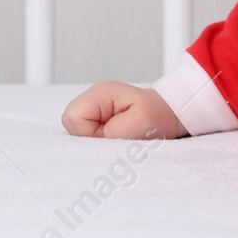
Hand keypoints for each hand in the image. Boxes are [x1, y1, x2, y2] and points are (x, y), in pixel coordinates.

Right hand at [61, 80, 187, 139]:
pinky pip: (84, 135)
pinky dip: (98, 141)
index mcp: (100, 93)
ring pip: (76, 132)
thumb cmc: (157, 115)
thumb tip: (90, 144)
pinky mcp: (95, 118)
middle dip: (90, 138)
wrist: (167, 114)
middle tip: (116, 135)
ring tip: (117, 136)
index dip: (90, 133)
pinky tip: (114, 137)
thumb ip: (112, 132)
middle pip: (70, 124)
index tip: (113, 134)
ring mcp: (92, 108)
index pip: (73, 117)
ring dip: (95, 140)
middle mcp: (91, 98)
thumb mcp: (141, 122)